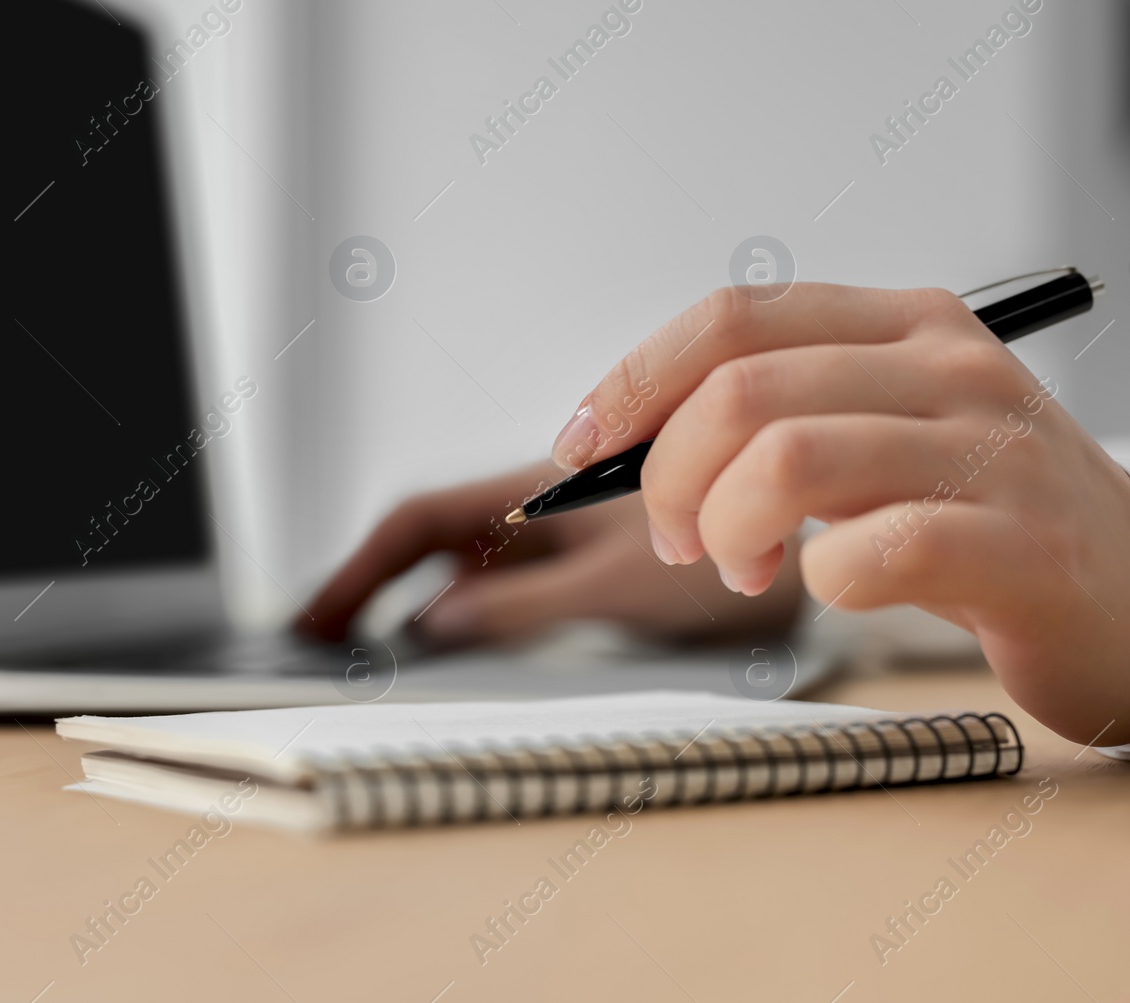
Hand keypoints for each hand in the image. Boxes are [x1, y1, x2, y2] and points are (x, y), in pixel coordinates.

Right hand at [303, 462, 803, 645]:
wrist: (814, 510)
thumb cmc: (732, 540)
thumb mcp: (614, 584)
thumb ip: (523, 602)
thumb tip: (434, 620)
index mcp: (539, 490)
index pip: (422, 521)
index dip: (362, 571)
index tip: (315, 624)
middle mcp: (548, 494)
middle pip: (439, 531)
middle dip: (379, 580)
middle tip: (330, 639)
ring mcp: (574, 516)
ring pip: (481, 548)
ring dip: (430, 588)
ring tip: (383, 640)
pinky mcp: (605, 538)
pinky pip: (523, 563)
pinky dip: (485, 595)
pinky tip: (474, 624)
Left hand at [552, 283, 1129, 745]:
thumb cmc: (981, 511)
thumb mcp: (884, 427)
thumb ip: (779, 412)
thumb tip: (625, 444)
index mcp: (905, 323)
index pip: (734, 318)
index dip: (635, 382)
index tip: (583, 447)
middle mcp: (949, 367)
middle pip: (742, 391)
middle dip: (668, 476)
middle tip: (679, 537)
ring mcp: (992, 450)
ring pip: (790, 457)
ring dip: (726, 527)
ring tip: (740, 567)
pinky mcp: (1021, 544)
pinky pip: (871, 551)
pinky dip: (815, 582)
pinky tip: (826, 590)